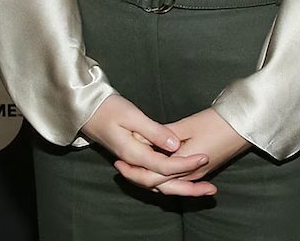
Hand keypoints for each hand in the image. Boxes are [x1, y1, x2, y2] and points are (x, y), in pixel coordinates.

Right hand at [80, 94, 211, 192]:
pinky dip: (170, 182)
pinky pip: (155, 177)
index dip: (186, 164)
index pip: (164, 167)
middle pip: (163, 184)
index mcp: (133, 154)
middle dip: (188, 188)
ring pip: (159, 185)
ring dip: (182, 188)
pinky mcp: (135, 160)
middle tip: (211, 191)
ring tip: (204, 190)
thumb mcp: (132, 115)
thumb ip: (154, 131)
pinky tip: (184, 179)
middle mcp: (134, 164)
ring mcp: (133, 164)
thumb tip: (175, 145)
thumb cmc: (109, 108)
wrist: (87, 111)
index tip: (204, 157)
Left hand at [113, 108, 249, 196]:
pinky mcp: (201, 169)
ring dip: (149, 178)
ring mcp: (197, 174)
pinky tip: (156, 169)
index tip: (119, 158)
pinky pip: (177, 179)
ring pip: (167, 184)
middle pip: (158, 184)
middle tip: (120, 167)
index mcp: (184, 164)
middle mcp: (190, 174)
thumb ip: (166, 134)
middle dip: (137, 177)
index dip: (134, 168)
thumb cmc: (218, 122)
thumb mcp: (189, 125)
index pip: (153, 175)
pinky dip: (163, 176)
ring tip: (132, 168)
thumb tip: (146, 137)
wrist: (245, 126)